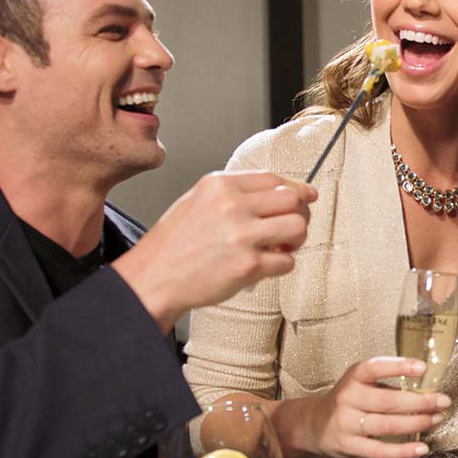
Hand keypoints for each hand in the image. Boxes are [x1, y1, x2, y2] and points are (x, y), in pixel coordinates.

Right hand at [114, 170, 314, 328]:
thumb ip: (236, 194)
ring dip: (297, 239)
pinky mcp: (247, 265)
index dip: (296, 188)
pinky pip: (287, 261)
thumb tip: (284, 192)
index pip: (274, 178)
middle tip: (293, 227)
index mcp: (219, 186)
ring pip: (298, 227)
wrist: (151, 279)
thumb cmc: (173, 245)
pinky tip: (265, 266)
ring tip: (282, 246)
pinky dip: (282, 265)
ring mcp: (241, 236)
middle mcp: (231, 206)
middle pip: (293, 200)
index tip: (306, 197)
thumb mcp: (197, 202)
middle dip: (301, 213)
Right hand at [283, 357, 450, 457]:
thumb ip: (386, 384)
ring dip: (416, 423)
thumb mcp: (361, 383)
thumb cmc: (348, 401)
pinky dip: (403, 451)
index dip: (399, 366)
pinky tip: (421, 448)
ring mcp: (346, 423)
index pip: (375, 367)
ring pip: (387, 425)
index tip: (422, 368)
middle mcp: (348, 398)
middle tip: (442, 401)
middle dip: (420, 402)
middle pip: (388, 400)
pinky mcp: (348, 445)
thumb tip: (426, 388)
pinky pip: (379, 450)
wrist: (314, 424)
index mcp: (354, 377)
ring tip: (436, 419)